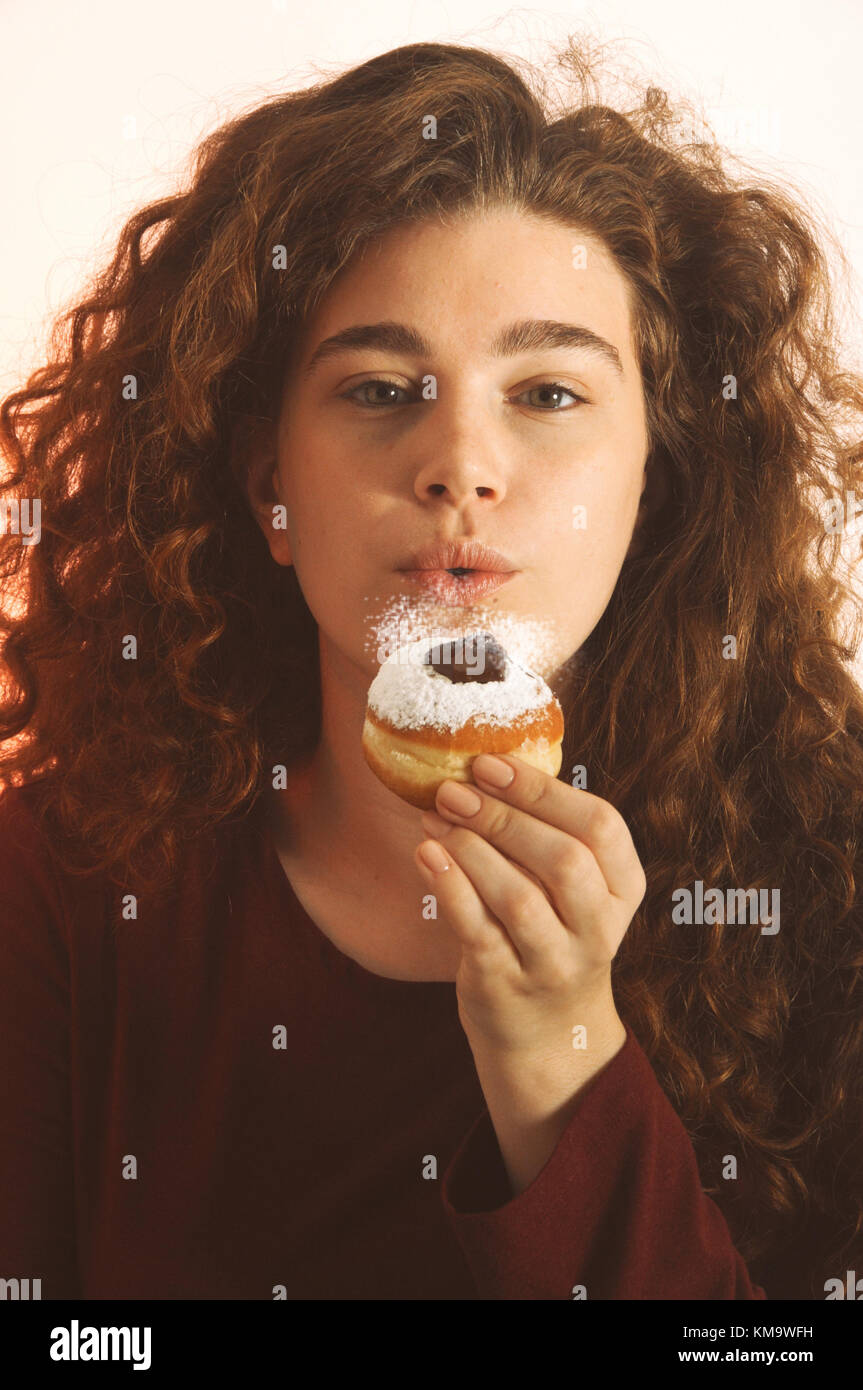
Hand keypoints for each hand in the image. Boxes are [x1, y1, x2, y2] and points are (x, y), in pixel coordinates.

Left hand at [414, 753, 646, 1061]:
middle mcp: (599, 929)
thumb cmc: (550, 933)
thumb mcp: (574, 889)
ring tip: (435, 816)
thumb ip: (547, 832)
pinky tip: (426, 854)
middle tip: (454, 789)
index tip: (490, 763)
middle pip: (562, 860)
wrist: (546, 1034)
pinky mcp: (506, 985)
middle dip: (503, 816)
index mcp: (623, 889)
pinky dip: (450, 886)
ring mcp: (554, 963)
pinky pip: (478, 931)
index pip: (600, 827)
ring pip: (519, 897)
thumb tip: (484, 765)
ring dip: (471, 848)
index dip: (543, 790)